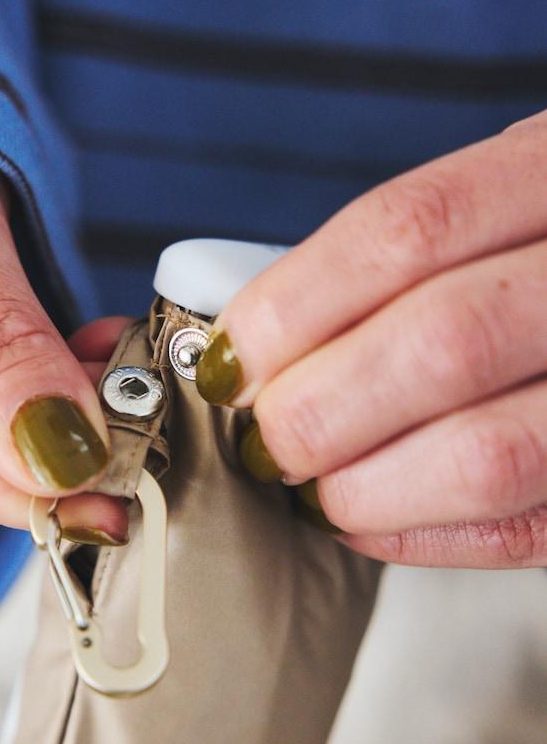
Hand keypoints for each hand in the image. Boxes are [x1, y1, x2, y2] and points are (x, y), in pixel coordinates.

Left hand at [195, 112, 546, 567]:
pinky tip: (368, 521)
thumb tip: (257, 347)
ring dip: (362, 489)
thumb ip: (399, 260)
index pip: (402, 233)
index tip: (228, 363)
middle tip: (268, 440)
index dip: (289, 308)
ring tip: (311, 488)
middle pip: (438, 347)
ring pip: (485, 456)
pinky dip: (420, 536)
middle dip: (315, 412)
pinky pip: (521, 531)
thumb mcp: (494, 207)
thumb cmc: (540, 255)